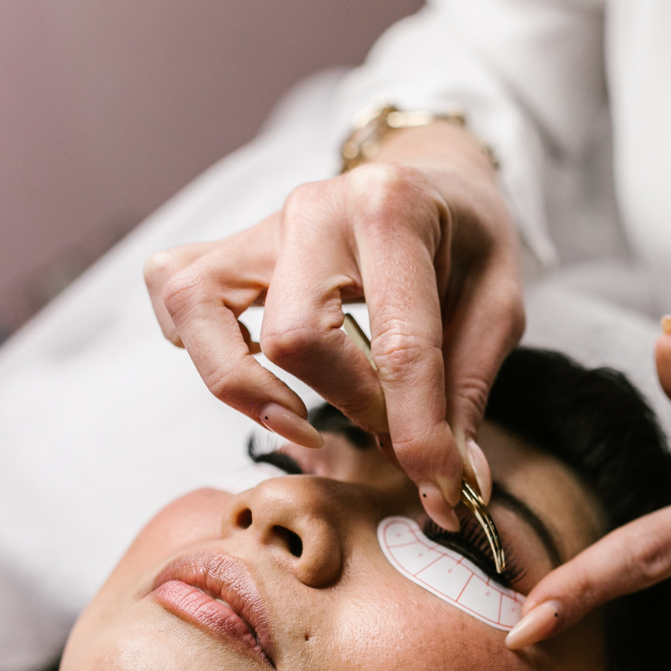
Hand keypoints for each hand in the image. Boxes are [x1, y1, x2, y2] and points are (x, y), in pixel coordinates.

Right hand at [143, 122, 522, 528]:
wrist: (431, 178)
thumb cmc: (466, 242)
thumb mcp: (498, 306)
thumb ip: (468, 393)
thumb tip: (453, 483)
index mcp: (392, 208)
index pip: (399, 344)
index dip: (419, 435)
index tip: (441, 493)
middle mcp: (314, 207)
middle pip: (296, 336)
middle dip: (348, 405)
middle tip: (389, 425)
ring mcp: (259, 225)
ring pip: (200, 308)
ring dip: (245, 386)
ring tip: (301, 420)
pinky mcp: (227, 247)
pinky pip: (172, 291)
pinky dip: (195, 343)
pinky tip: (249, 369)